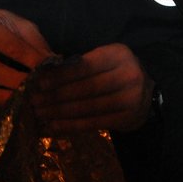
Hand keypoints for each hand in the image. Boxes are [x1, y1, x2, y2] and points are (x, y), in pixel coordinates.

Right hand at [0, 8, 54, 117]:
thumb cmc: (5, 27)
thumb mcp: (22, 26)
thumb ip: (36, 44)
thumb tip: (53, 64)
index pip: (10, 46)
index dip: (30, 59)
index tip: (46, 69)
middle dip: (14, 83)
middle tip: (34, 90)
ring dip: (1, 99)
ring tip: (22, 103)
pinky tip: (8, 110)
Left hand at [30, 43, 152, 133]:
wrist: (147, 93)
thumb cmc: (115, 72)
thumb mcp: (103, 59)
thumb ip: (80, 64)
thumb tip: (45, 73)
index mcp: (118, 55)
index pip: (85, 66)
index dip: (61, 75)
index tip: (40, 82)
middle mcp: (127, 75)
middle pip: (86, 88)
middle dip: (56, 96)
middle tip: (34, 101)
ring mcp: (130, 99)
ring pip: (88, 108)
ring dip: (60, 112)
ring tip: (40, 114)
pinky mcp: (127, 118)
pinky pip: (93, 123)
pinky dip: (71, 126)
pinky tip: (54, 126)